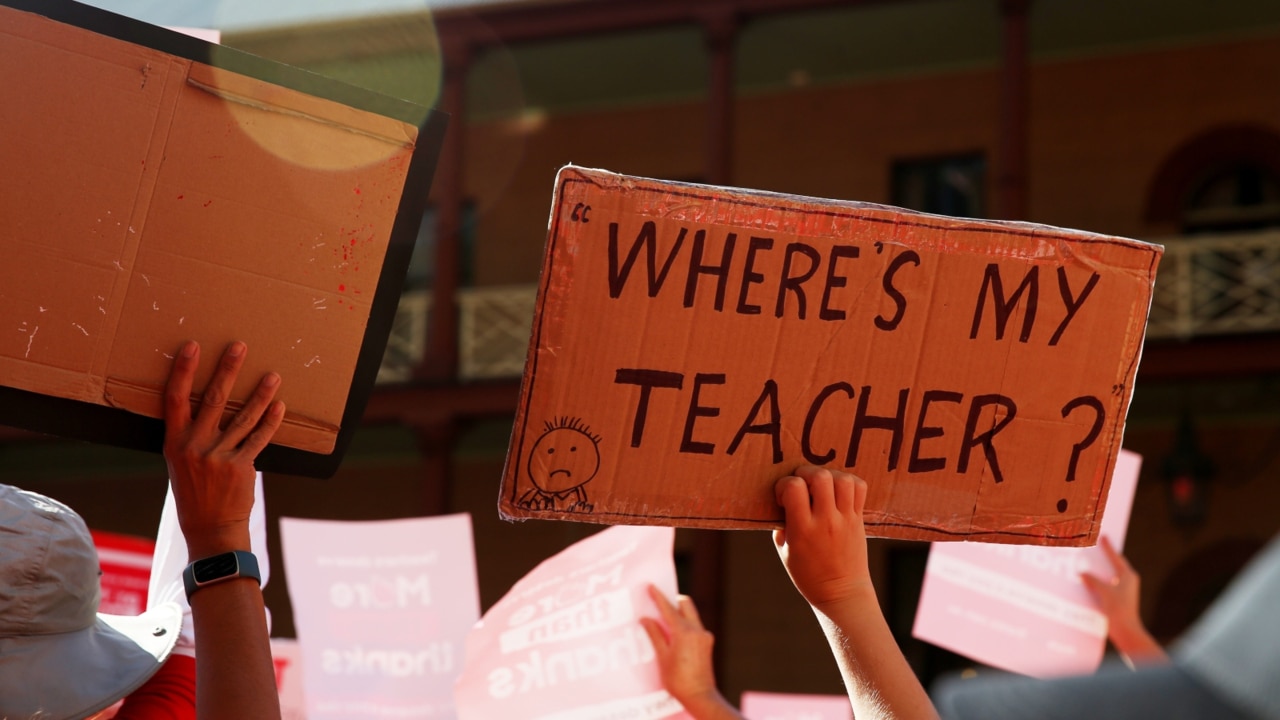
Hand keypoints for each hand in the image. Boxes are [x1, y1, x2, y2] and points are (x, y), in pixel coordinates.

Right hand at [163, 341, 283, 559]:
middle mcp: (195, 445)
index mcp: (174, 441)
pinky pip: (260, 437)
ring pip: (244, 416)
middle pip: (214, 399)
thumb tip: (205, 406)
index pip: (175, 398)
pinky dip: (271, 421)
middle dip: (227, 370)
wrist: (210, 527)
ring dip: (261, 394)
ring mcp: (219, 456)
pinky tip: (280, 406)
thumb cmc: (194, 492)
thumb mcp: (178, 463)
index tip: (192, 347)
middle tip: (239, 346)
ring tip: (273, 376)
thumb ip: (188, 436)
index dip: (183, 371)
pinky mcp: (242, 466)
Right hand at [639, 586, 740, 719]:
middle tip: (660, 602)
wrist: (700, 696)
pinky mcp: (707, 644)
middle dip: (673, 601)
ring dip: (679, 615)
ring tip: (664, 621)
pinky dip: (684, 626)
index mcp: (685, 632)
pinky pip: (695, 627)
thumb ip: (655, 635)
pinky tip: (674, 635)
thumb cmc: (678, 680)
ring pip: (691, 616)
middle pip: (686, 605)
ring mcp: (705, 637)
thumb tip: (646, 619)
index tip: (652, 586)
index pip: (669, 609)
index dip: (659, 597)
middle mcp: (698, 631)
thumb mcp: (662, 658)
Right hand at [773, 466, 873, 611]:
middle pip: (820, 476)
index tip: (783, 497)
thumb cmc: (808, 576)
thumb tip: (783, 503)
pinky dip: (849, 483)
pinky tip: (838, 492)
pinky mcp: (859, 520)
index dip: (784, 485)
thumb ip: (783, 526)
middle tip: (802, 486)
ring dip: (829, 476)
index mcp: (802, 530)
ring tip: (822, 487)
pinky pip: (859, 488)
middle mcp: (826, 521)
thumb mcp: (785, 553)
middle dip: (806, 473)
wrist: (841, 594)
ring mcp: (845, 519)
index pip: (793, 488)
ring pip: (842, 479)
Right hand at [1080, 536, 1141, 628]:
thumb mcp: (1104, 591)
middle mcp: (1128, 582)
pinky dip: (1097, 584)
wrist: (1126, 631)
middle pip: (1113, 566)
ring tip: (1086, 566)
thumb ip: (1093, 580)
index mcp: (1128, 576)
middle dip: (1103, 559)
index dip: (1109, 547)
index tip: (1104, 536)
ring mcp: (1124, 591)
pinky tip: (1086, 584)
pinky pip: (1105, 587)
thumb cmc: (1119, 609)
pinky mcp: (1118, 600)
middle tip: (1094, 549)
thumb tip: (1083, 573)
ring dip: (1098, 573)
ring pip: (1108, 577)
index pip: (1117, 557)